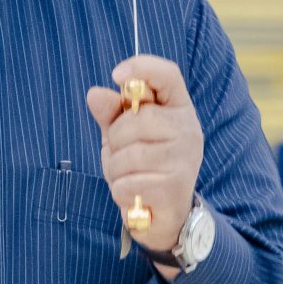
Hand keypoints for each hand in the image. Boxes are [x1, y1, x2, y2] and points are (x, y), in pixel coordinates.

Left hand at [85, 55, 203, 258]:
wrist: (167, 216)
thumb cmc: (144, 167)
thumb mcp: (124, 136)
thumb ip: (111, 114)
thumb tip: (95, 94)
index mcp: (178, 109)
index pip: (168, 75)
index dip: (142, 68)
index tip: (116, 75)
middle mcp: (188, 130)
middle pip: (135, 120)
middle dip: (116, 141)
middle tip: (122, 155)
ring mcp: (184, 160)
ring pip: (128, 155)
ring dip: (116, 170)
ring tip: (130, 177)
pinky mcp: (174, 189)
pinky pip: (127, 183)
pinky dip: (121, 192)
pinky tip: (135, 195)